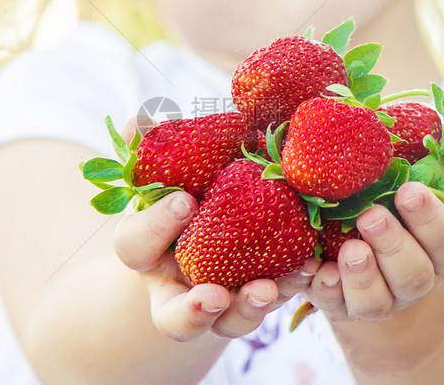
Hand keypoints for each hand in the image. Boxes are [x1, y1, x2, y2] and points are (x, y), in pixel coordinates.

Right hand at [112, 117, 316, 341]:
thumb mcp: (168, 168)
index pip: (135, 245)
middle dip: (192, 311)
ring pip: (228, 323)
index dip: (156, 226)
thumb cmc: (185, 186)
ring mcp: (221, 303)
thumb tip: (140, 120)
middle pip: (173, 317)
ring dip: (248, 309)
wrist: (220, 213)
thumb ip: (155, 146)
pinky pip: (274, 302)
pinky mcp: (260, 298)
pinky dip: (291, 286)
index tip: (185, 201)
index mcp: (146, 249)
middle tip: (214, 295)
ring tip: (269, 289)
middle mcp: (177, 288)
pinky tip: (307, 267)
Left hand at [305, 138, 443, 322]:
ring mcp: (377, 296)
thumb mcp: (443, 189)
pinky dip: (324, 288)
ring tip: (349, 249)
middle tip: (371, 216)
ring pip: (375, 299)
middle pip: (411, 273)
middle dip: (393, 245)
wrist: (378, 267)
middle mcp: (412, 278)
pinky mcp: (339, 303)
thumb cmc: (410, 213)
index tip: (409, 191)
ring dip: (362, 275)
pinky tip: (314, 270)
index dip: (430, 217)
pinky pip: (332, 304)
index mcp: (440, 247)